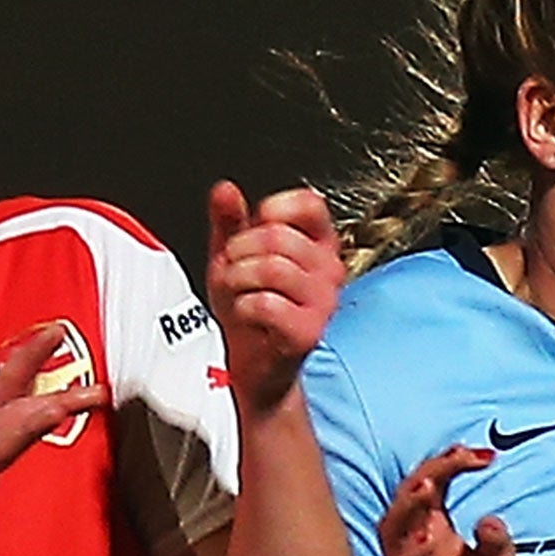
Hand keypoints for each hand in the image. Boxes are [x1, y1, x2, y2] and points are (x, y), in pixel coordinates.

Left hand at [206, 181, 344, 413]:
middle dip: (239, 251)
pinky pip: (266, 304)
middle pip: (278, 236)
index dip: (272, 210)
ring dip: (238, 280)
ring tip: (238, 292)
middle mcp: (330, 270)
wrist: (255, 365)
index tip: (253, 229)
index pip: (309, 203)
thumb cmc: (250, 311)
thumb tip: (224, 190)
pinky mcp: (309, 332)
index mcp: (319, 245)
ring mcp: (324, 302)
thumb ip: (229, 220)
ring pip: (271, 268)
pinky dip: (243, 307)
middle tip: (234, 269)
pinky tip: (248, 314)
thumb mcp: (235, 256)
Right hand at [380, 446, 517, 555]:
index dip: (452, 464)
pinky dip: (412, 554)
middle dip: (428, 474)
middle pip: (408, 500)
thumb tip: (489, 519)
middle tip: (456, 458)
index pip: (434, 486)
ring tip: (428, 488)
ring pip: (391, 531)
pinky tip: (430, 538)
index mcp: (438, 533)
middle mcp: (417, 548)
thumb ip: (498, 543)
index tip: (485, 454)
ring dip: (407, 508)